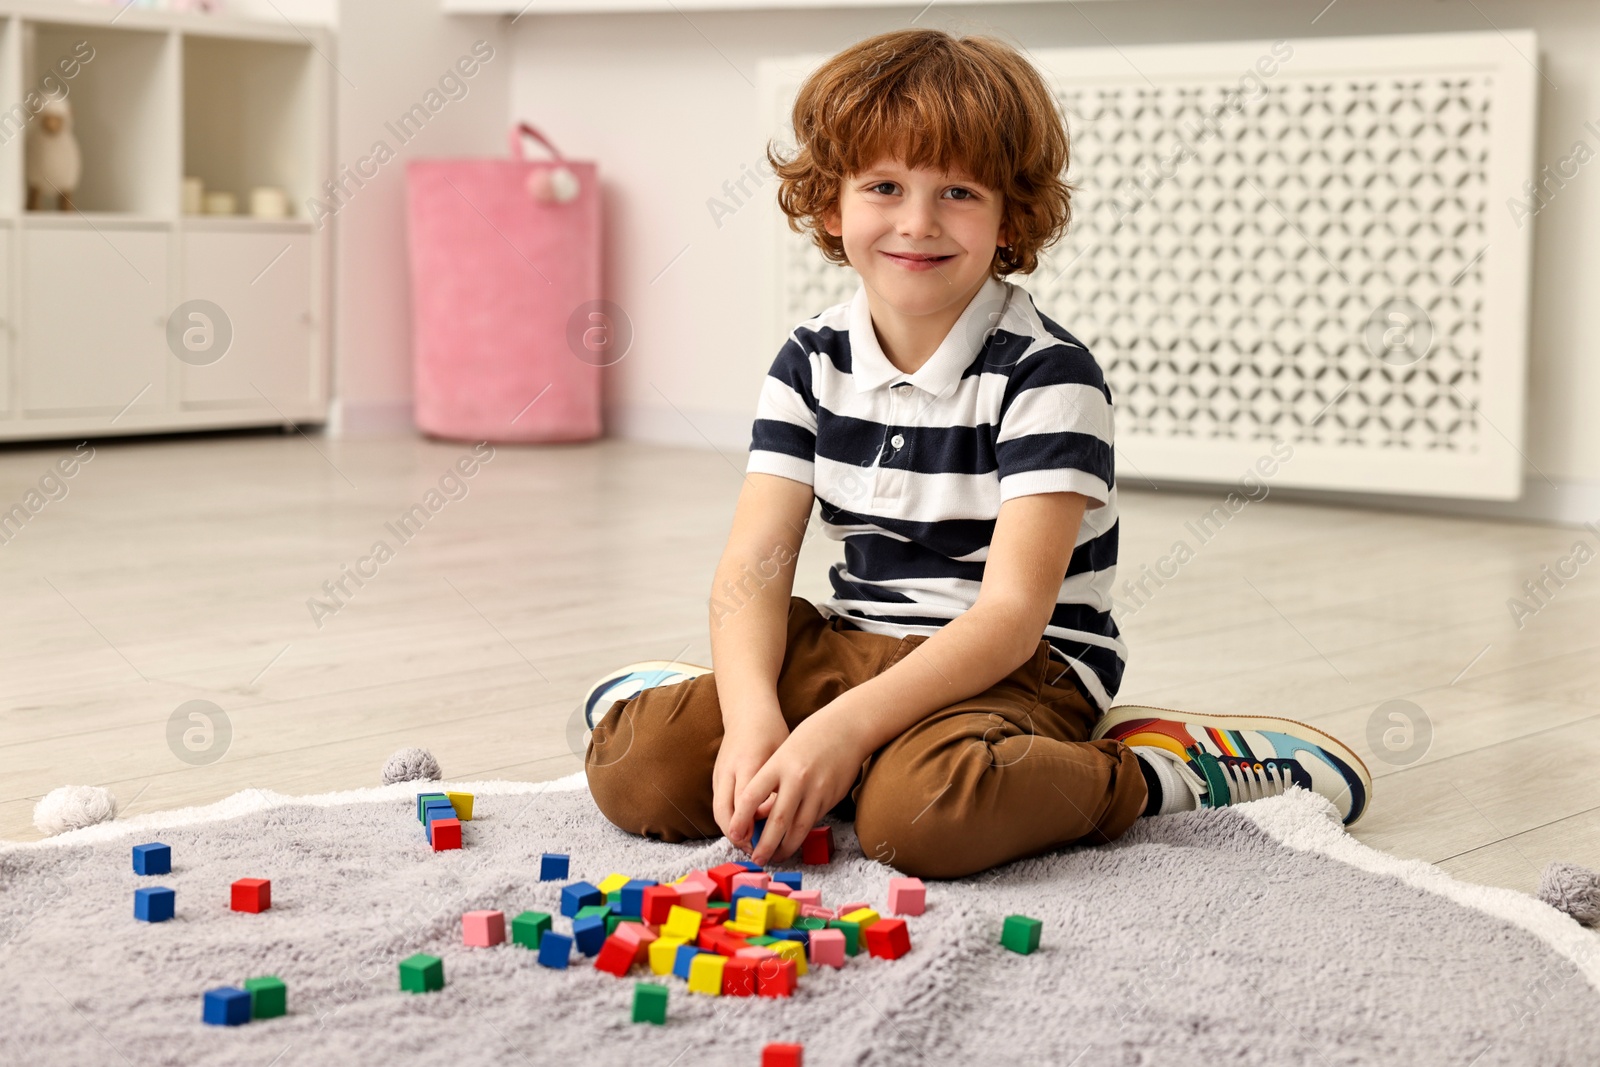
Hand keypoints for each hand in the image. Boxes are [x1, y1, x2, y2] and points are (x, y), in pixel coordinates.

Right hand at [712, 705, 789, 843]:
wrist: (746, 711)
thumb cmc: (770, 732)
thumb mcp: (781, 755)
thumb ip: (778, 784)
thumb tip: (779, 817)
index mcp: (748, 763)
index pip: (745, 802)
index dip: (751, 826)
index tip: (762, 842)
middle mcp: (728, 771)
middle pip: (724, 813)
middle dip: (737, 836)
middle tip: (754, 851)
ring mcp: (719, 774)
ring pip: (719, 812)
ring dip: (732, 832)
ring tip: (751, 845)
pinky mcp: (716, 777)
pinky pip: (719, 805)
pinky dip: (730, 821)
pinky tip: (746, 830)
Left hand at [729, 708, 869, 866]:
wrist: (846, 728)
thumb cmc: (809, 737)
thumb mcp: (782, 752)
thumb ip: (770, 781)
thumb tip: (757, 815)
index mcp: (778, 764)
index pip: (752, 798)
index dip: (741, 820)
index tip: (734, 835)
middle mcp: (797, 779)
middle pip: (777, 822)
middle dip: (765, 845)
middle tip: (757, 859)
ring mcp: (817, 790)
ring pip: (799, 828)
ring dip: (786, 847)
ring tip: (776, 856)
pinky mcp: (831, 798)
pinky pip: (813, 821)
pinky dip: (801, 833)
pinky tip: (795, 839)